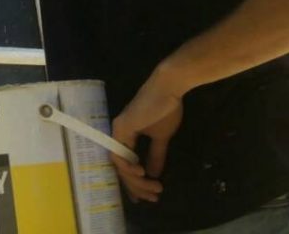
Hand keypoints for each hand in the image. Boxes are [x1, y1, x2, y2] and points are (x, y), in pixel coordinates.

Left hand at [110, 72, 184, 202]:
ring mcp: (119, 130)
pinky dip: (128, 166)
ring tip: (152, 187)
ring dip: (135, 180)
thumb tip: (152, 174)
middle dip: (136, 186)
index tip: (144, 198)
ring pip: (119, 164)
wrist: (169, 89)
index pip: (124, 164)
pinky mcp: (123, 127)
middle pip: (120, 168)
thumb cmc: (166, 109)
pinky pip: (119, 153)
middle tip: (152, 197)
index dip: (132, 183)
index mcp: (127, 135)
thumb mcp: (161, 138)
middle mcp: (119, 134)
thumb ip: (155, 155)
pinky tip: (140, 173)